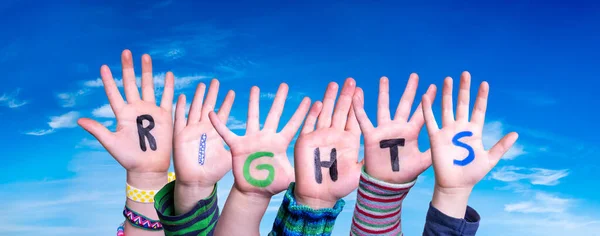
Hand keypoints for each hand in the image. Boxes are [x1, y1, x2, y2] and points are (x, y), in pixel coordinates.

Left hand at [78, 50, 173, 178]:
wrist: (147, 167)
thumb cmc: (128, 158)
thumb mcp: (111, 143)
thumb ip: (97, 130)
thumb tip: (79, 120)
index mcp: (122, 114)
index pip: (114, 93)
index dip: (109, 81)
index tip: (104, 67)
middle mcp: (136, 109)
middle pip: (132, 84)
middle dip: (129, 68)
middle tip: (126, 52)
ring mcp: (150, 111)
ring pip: (149, 86)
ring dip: (148, 72)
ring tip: (146, 56)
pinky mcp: (164, 116)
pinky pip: (167, 98)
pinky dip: (168, 87)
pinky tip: (169, 74)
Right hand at [173, 79, 234, 187]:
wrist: (197, 182)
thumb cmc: (214, 172)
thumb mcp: (230, 157)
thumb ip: (239, 148)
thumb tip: (258, 145)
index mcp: (215, 132)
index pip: (222, 113)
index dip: (226, 103)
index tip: (232, 92)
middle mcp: (204, 129)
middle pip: (208, 107)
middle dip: (212, 94)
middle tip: (216, 81)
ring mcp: (191, 131)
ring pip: (195, 109)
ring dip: (198, 97)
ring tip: (202, 85)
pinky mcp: (180, 136)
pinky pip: (180, 119)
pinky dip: (180, 108)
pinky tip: (181, 96)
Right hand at [209, 84, 310, 196]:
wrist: (254, 191)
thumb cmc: (272, 184)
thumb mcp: (288, 178)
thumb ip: (299, 173)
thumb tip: (312, 173)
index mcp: (280, 143)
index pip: (293, 125)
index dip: (301, 114)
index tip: (310, 100)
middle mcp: (266, 137)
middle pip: (274, 114)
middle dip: (279, 99)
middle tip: (284, 84)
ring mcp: (252, 140)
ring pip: (253, 117)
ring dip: (253, 103)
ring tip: (255, 87)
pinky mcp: (237, 146)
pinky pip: (226, 133)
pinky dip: (219, 124)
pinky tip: (212, 114)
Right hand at [294, 78, 362, 208]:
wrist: (319, 195)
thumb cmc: (339, 186)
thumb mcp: (359, 172)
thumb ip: (368, 159)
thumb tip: (385, 151)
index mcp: (348, 141)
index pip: (353, 118)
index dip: (356, 104)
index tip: (361, 90)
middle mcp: (334, 135)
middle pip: (340, 111)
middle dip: (345, 96)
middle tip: (350, 80)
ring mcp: (320, 137)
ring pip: (325, 113)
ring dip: (329, 99)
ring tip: (334, 84)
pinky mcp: (306, 141)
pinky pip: (309, 124)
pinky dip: (312, 114)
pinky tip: (316, 103)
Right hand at [352, 74, 436, 183]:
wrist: (386, 183)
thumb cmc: (405, 174)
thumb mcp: (423, 162)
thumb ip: (434, 152)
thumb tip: (450, 145)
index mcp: (411, 132)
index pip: (421, 112)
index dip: (427, 100)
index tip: (434, 87)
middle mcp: (398, 127)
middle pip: (404, 104)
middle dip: (410, 90)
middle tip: (414, 75)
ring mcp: (384, 130)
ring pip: (384, 107)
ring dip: (384, 93)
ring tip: (384, 78)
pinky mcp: (371, 136)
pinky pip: (363, 120)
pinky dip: (359, 109)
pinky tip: (356, 97)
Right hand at [422, 71, 517, 216]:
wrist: (455, 185)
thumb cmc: (472, 173)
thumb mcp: (489, 159)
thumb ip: (501, 146)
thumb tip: (515, 134)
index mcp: (474, 132)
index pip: (478, 110)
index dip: (481, 97)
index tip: (484, 84)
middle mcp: (460, 128)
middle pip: (462, 104)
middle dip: (464, 89)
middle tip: (465, 74)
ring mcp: (447, 131)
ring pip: (446, 108)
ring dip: (446, 94)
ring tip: (447, 79)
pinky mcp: (436, 137)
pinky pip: (431, 120)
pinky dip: (427, 109)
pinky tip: (426, 96)